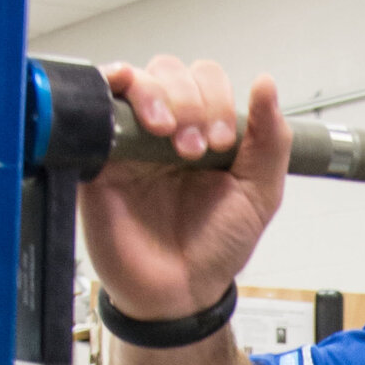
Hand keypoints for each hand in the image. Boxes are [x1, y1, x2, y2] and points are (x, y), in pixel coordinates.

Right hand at [78, 56, 290, 321]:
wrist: (178, 292)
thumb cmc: (215, 248)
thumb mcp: (258, 194)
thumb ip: (270, 141)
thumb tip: (266, 83)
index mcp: (205, 131)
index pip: (206, 80)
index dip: (216, 99)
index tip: (222, 142)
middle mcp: (167, 129)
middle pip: (169, 71)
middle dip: (189, 101)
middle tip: (194, 148)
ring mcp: (131, 139)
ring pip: (135, 80)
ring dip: (155, 94)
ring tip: (167, 134)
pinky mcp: (99, 154)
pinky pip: (95, 102)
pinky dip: (109, 83)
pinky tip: (123, 92)